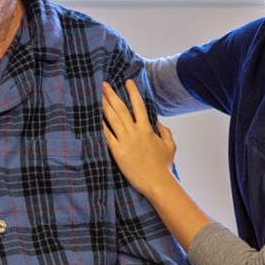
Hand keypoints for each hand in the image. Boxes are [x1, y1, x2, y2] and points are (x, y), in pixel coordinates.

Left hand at [101, 79, 177, 196]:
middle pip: (121, 109)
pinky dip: (101, 126)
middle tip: (104, 85)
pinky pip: (107, 136)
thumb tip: (158, 123)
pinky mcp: (118, 152)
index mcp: (147, 129)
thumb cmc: (164, 165)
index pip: (139, 105)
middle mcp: (135, 132)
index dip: (133, 92)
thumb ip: (165, 132)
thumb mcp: (170, 145)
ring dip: (104, 106)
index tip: (127, 82)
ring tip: (98, 96)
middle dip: (112, 95)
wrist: (157, 182)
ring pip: (112, 119)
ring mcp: (125, 142)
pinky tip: (94, 118)